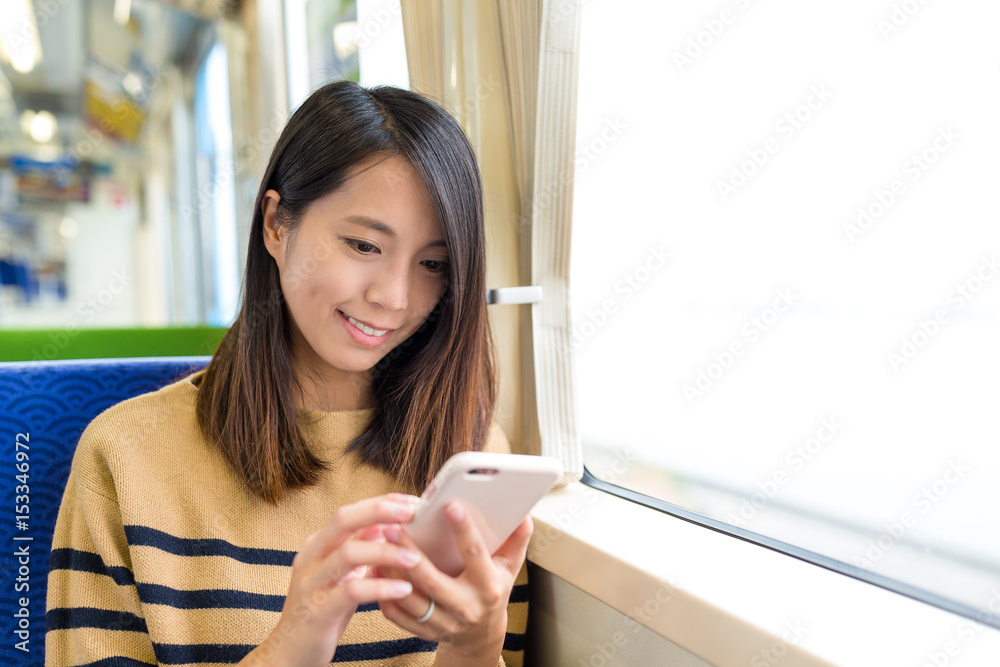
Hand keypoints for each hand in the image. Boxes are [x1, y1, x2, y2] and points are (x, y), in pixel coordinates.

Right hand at [238, 494, 424, 666]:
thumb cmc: (321, 611)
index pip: (350, 512)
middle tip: (413, 513)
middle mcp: (311, 558)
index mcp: (316, 546)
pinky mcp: (319, 612)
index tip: (413, 501)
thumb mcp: (339, 575)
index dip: (382, 503)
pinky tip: (404, 589)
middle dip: (380, 511)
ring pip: (349, 554)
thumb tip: (384, 524)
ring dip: (386, 552)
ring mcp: (312, 585)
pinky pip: (352, 592)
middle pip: (344, 520)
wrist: (288, 654)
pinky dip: (381, 587)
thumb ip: (358, 549)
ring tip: (415, 558)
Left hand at [377, 500, 532, 665]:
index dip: (464, 530)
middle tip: (392, 527)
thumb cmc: (494, 590)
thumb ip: (517, 539)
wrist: (481, 636)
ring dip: (390, 572)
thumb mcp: (510, 567)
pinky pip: (398, 615)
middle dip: (410, 553)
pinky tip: (375, 569)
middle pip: (432, 580)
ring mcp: (443, 622)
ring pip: (410, 599)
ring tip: (377, 544)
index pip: (475, 555)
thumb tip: (524, 511)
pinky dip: (383, 593)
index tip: (450, 505)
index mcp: (488, 586)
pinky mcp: (425, 632)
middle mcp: (466, 607)